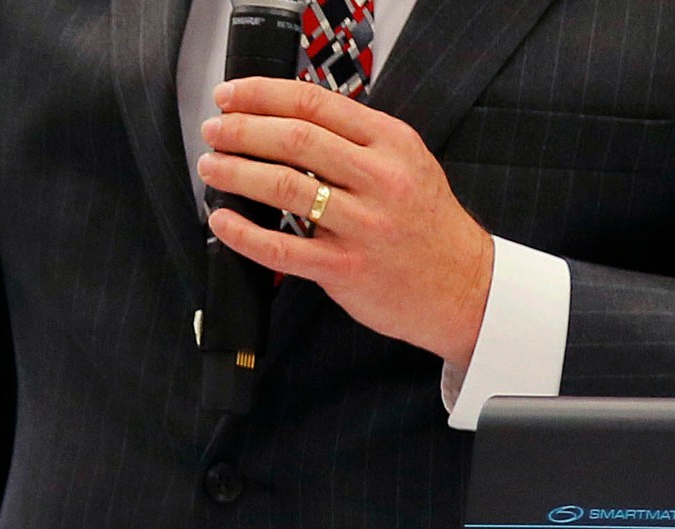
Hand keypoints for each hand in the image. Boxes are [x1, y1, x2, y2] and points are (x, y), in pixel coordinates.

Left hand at [197, 78, 493, 368]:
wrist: (463, 287)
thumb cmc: (426, 225)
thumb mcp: (408, 163)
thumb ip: (358, 140)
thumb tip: (289, 120)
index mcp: (392, 143)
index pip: (316, 103)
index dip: (263, 95)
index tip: (231, 96)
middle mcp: (379, 178)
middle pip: (295, 139)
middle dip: (242, 130)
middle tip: (214, 131)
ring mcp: (362, 225)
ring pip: (284, 187)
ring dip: (236, 173)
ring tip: (212, 168)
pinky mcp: (344, 269)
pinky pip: (280, 248)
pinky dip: (242, 233)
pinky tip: (222, 222)